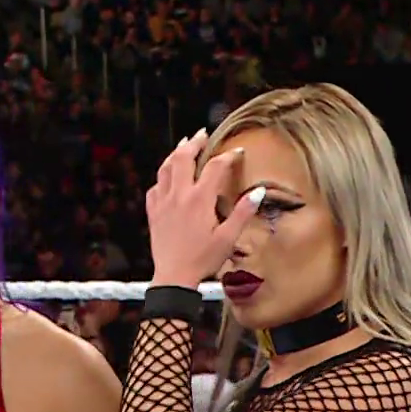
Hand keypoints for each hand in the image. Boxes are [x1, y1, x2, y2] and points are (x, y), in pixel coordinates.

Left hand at [145, 129, 262, 287]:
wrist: (173, 276)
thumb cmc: (203, 259)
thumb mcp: (228, 238)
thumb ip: (242, 213)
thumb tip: (258, 192)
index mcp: (199, 199)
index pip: (216, 167)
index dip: (228, 156)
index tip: (238, 152)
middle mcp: (179, 195)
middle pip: (184, 157)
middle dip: (194, 142)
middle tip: (203, 135)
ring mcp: (163, 202)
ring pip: (165, 168)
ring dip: (175, 154)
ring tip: (183, 145)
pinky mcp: (153, 212)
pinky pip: (155, 187)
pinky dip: (162, 177)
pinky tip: (167, 178)